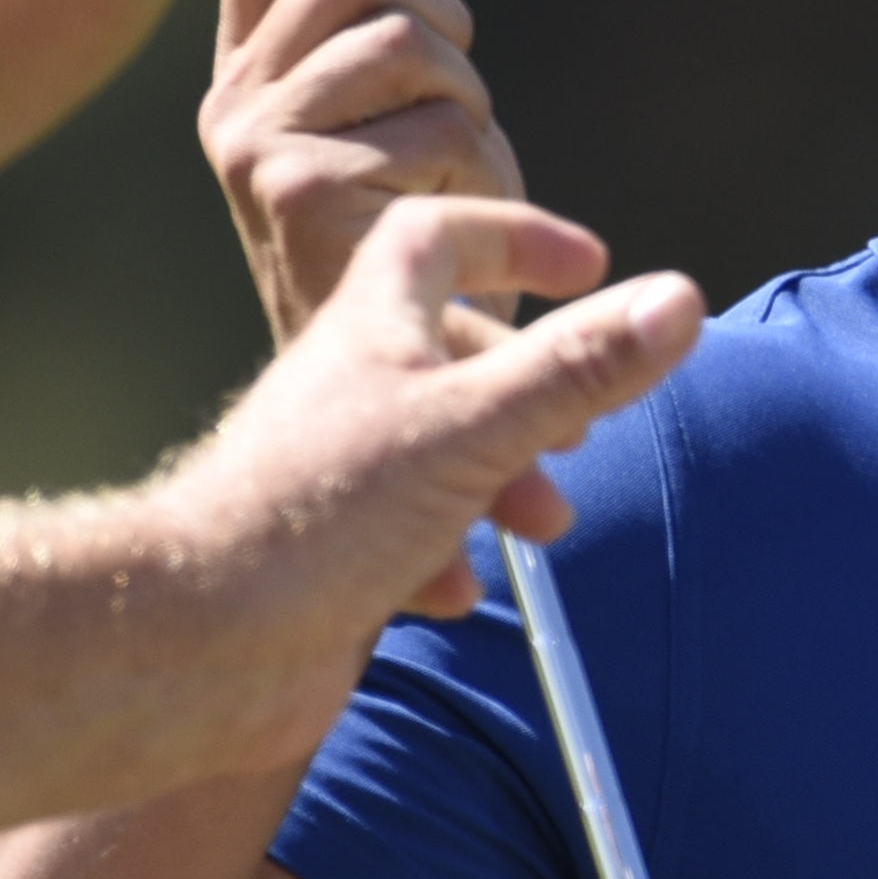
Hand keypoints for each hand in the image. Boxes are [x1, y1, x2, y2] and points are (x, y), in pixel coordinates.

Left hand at [0, 198, 697, 829]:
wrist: (198, 642)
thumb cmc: (316, 518)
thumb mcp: (472, 429)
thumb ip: (574, 368)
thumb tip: (678, 299)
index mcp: (369, 331)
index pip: (441, 238)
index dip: (516, 235)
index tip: (591, 265)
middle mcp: (344, 391)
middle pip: (448, 352)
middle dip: (532, 387)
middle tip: (588, 428)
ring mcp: (331, 474)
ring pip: (434, 453)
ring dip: (499, 482)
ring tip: (544, 525)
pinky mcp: (323, 555)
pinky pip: (401, 538)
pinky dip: (444, 557)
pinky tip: (453, 593)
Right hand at [204, 0, 515, 348]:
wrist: (399, 393)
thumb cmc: (411, 246)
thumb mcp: (395, 104)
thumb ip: (387, 2)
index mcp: (247, 69)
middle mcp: (236, 102)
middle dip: (445, 13)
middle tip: (456, 103)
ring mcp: (261, 146)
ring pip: (409, 36)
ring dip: (471, 101)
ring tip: (459, 177)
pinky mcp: (303, 192)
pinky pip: (440, 123)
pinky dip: (487, 169)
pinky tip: (463, 227)